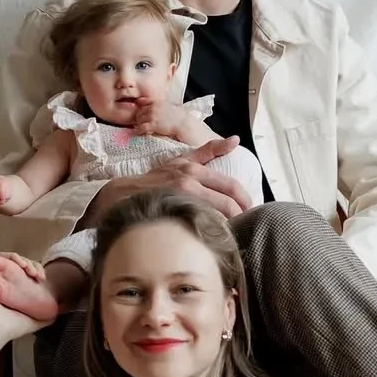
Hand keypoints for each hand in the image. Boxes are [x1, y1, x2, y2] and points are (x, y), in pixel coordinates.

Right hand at [0, 253, 56, 343]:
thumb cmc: (10, 327)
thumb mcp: (35, 320)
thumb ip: (48, 315)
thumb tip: (64, 308)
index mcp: (11, 290)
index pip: (24, 272)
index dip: (35, 270)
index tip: (42, 278)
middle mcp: (1, 282)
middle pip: (17, 264)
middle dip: (31, 264)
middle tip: (37, 275)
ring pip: (8, 259)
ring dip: (21, 259)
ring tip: (28, 269)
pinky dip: (9, 258)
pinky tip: (19, 266)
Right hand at [88, 136, 250, 221]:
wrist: (125, 194)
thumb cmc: (157, 178)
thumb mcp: (183, 159)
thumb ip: (209, 150)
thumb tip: (235, 139)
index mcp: (194, 170)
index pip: (230, 186)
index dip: (245, 199)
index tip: (251, 208)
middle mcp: (189, 183)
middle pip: (227, 203)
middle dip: (241, 214)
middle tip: (248, 222)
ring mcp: (180, 200)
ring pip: (215, 216)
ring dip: (228, 225)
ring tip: (234, 231)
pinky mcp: (172, 215)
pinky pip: (198, 225)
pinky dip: (210, 231)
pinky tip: (214, 236)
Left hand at [132, 98, 184, 139]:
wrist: (183, 123)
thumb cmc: (177, 116)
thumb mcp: (167, 106)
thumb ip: (158, 105)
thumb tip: (152, 108)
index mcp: (156, 102)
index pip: (142, 102)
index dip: (140, 109)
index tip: (140, 113)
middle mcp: (153, 107)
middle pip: (139, 112)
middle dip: (139, 117)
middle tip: (140, 122)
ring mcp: (152, 116)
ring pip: (139, 120)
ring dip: (138, 124)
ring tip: (140, 128)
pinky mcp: (153, 125)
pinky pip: (141, 128)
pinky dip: (138, 130)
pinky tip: (138, 132)